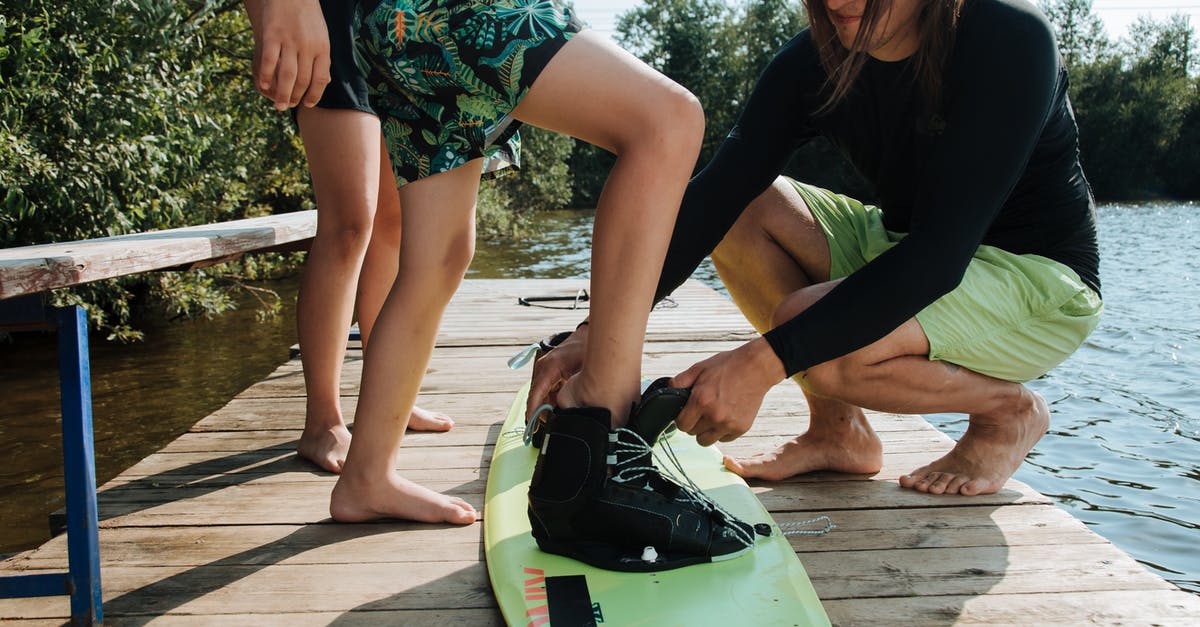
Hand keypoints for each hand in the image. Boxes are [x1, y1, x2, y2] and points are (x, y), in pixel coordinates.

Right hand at [245, 0, 331, 109]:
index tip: (307, 104)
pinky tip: (264, 85)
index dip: (314, 95)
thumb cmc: (308, 17)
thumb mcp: (322, 37)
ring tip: (278, 105)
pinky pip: (270, 60)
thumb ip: (322, 58)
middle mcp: (308, 46)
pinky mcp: (272, 34)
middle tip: (287, 106)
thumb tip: (324, 82)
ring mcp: (290, 41)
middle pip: (302, 80)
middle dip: (295, 97)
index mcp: (323, 48)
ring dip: (282, 93)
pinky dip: (267, 76)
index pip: (320, 79)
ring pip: (287, 75)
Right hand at [525, 325, 587, 418]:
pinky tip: (561, 408)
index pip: (536, 393)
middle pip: (535, 396)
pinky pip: (546, 391)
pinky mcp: (548, 373)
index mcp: (550, 367)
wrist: (587, 335)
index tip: (532, 425)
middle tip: (551, 429)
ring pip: (540, 395)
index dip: (533, 411)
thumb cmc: (587, 349)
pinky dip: (551, 401)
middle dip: (540, 413)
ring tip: (558, 420)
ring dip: (546, 408)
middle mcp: (543, 368)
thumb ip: (579, 389)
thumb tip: (577, 409)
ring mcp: (544, 370)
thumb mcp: (586, 369)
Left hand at [672, 338, 786, 445]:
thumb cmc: (728, 366)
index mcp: (701, 401)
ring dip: (705, 431)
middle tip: (700, 411)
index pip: (681, 425)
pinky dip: (721, 431)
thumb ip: (680, 381)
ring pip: (706, 441)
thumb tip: (667, 390)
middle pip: (692, 434)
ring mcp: (729, 424)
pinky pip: (723, 439)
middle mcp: (714, 416)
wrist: (756, 368)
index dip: (681, 419)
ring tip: (711, 417)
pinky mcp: (741, 428)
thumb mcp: (699, 368)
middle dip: (693, 423)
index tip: (686, 413)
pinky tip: (725, 416)